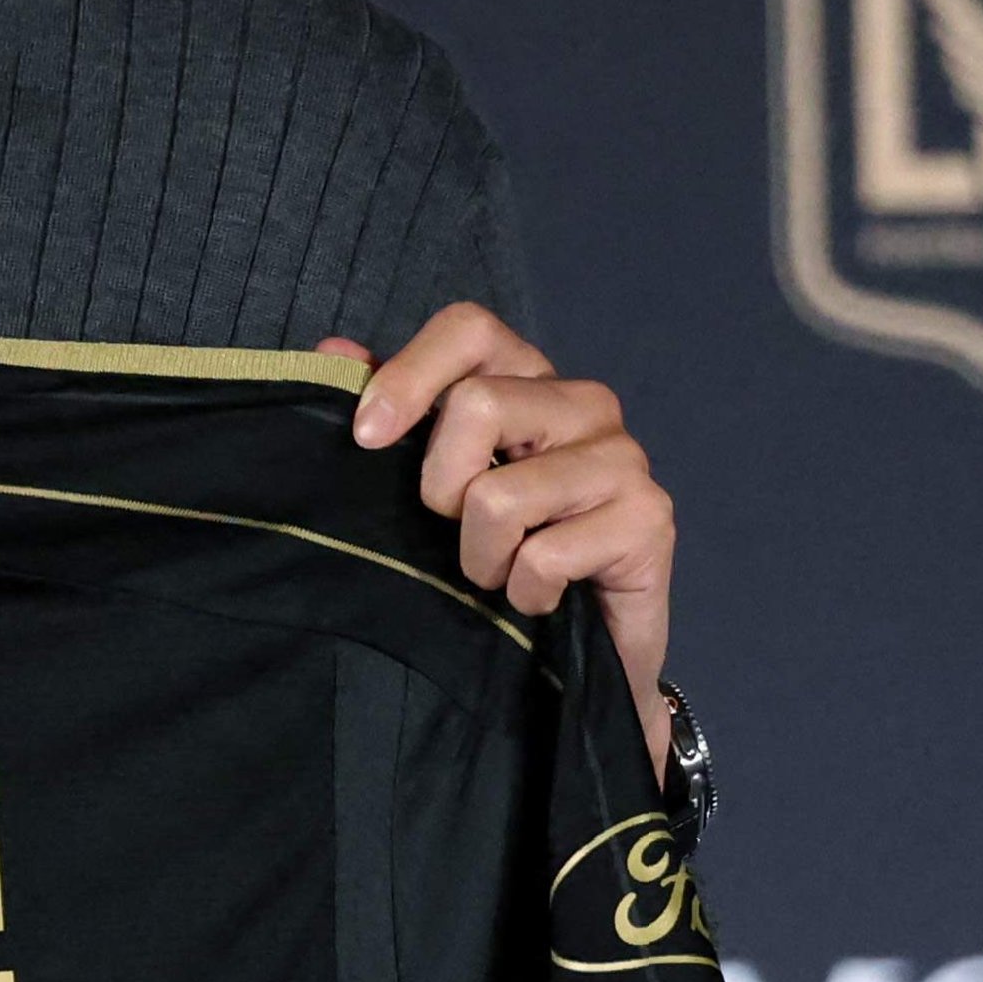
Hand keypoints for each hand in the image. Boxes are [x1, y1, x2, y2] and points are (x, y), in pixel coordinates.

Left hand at [320, 305, 677, 774]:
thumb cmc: (503, 558)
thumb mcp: (437, 485)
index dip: (410, 373)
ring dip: (480, 557)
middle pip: (478, 405)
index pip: (471, 328)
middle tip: (457, 531)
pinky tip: (541, 599)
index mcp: (530, 381)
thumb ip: (393, 415)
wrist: (586, 653)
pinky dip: (523, 594)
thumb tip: (332, 351)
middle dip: (440, 488)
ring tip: (500, 573)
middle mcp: (585, 404)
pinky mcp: (650, 519)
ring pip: (501, 494)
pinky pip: (544, 557)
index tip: (367, 438)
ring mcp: (624, 458)